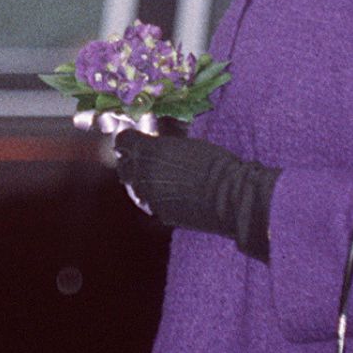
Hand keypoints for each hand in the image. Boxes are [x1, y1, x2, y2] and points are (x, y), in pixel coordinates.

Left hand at [114, 130, 279, 261]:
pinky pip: (149, 202)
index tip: (134, 139)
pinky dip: (154, 197)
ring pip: (134, 187)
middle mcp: (143, 174)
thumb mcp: (185, 144)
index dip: (128, 140)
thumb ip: (163, 145)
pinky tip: (170, 194)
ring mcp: (149, 196)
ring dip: (141, 181)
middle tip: (142, 159)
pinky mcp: (159, 213)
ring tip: (157, 178)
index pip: (123, 142)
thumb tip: (154, 142)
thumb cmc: (214, 163)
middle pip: (123, 166)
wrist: (229, 196)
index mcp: (149, 151)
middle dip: (130, 161)